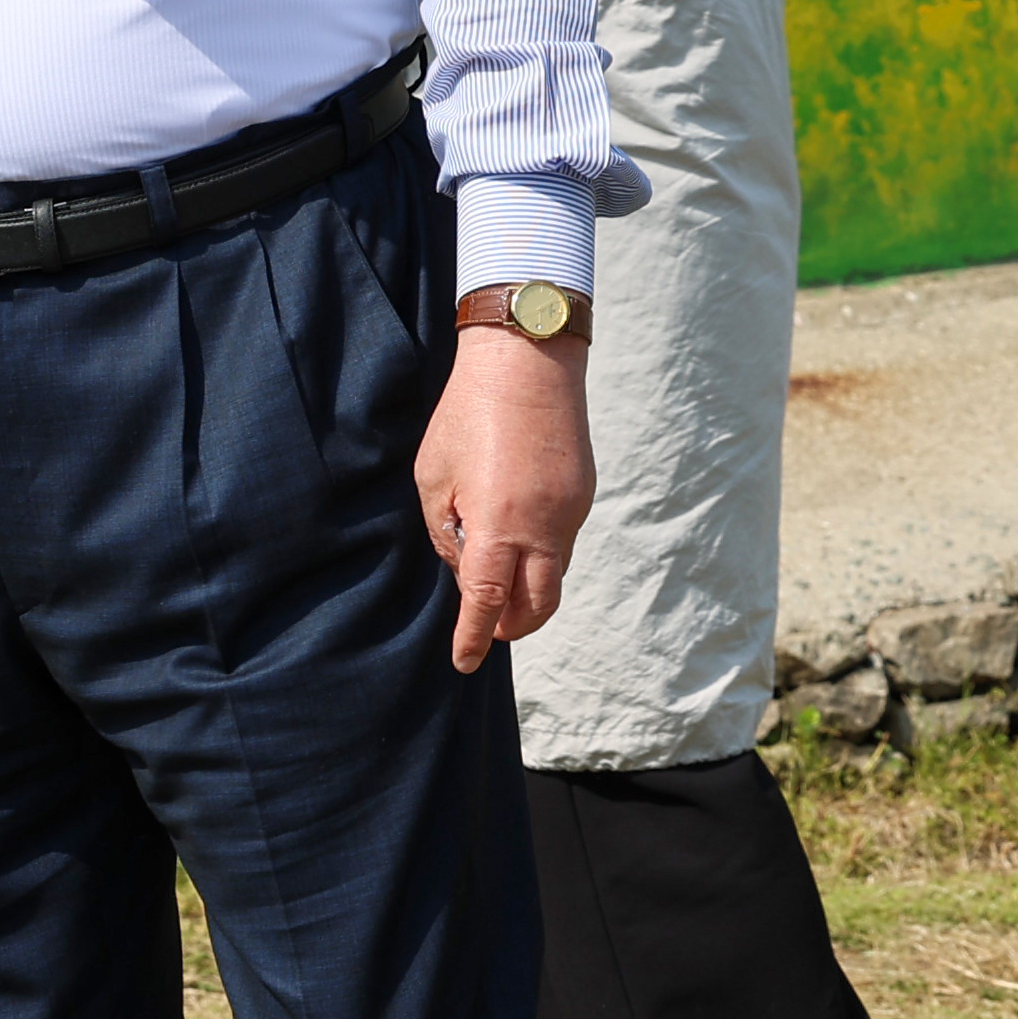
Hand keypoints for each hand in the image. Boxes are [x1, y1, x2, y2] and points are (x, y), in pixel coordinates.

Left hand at [414, 320, 591, 672]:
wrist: (529, 356)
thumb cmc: (469, 412)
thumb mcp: (433, 474)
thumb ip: (446, 531)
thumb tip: (465, 566)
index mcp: (500, 525)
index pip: (488, 604)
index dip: (474, 638)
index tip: (464, 662)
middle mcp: (545, 526)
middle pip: (539, 606)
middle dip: (512, 627)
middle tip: (486, 627)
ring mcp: (572, 510)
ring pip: (554, 573)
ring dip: (527, 586)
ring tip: (493, 564)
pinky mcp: (584, 491)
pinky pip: (563, 538)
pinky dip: (539, 549)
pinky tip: (514, 523)